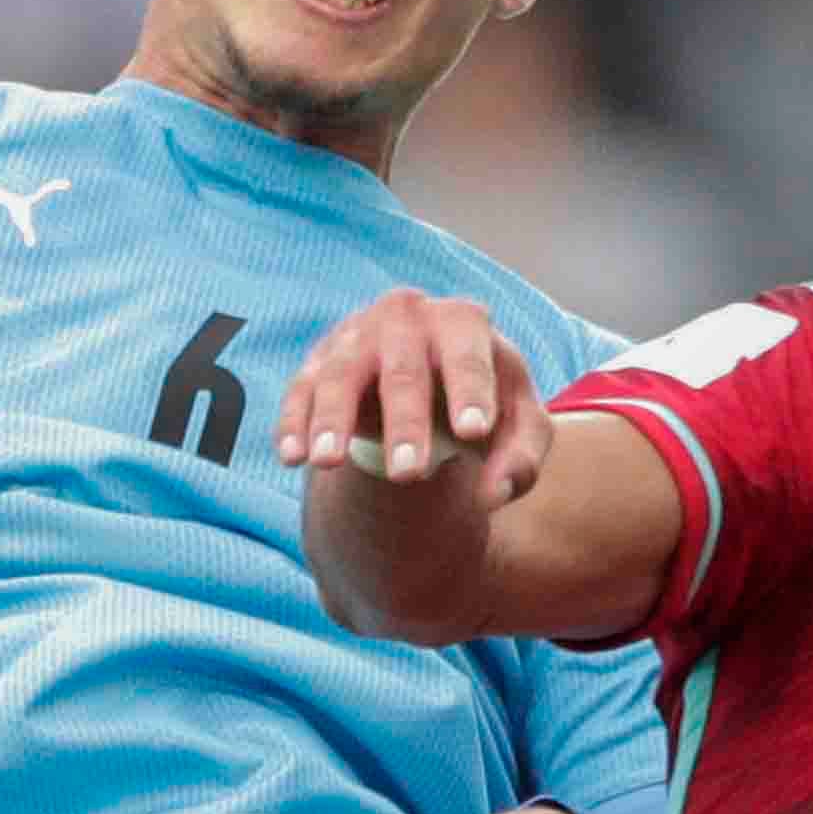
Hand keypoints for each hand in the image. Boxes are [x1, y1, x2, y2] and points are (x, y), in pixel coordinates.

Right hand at [277, 289, 550, 506]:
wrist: (430, 376)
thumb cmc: (481, 400)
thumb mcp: (517, 425)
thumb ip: (520, 459)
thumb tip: (493, 495)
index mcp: (464, 322)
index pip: (469, 357)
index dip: (471, 392)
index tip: (474, 432)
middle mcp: (407, 318)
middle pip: (403, 371)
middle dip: (405, 423)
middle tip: (408, 475)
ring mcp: (357, 337)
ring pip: (341, 376)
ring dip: (333, 419)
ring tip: (327, 463)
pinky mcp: (319, 363)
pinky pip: (301, 391)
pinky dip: (295, 422)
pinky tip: (293, 456)